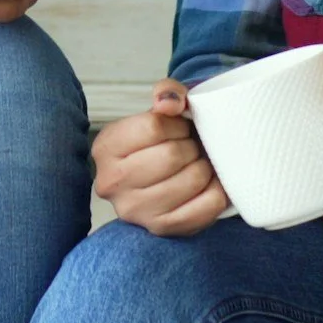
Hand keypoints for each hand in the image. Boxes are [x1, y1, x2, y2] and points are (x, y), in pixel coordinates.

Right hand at [93, 79, 231, 236]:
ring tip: (197, 164)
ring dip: (204, 167)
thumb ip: (166, 93)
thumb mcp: (157, 110)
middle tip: (191, 147)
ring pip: (192, 180)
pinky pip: (207, 206)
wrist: (160, 179)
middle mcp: (112, 182)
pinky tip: (208, 184)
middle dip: (191, 146)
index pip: (154, 126)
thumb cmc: (160, 141)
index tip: (179, 129)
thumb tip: (172, 103)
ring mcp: (135, 210)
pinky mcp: (160, 228)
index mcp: (106, 147)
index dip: (177, 124)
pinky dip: (217, 191)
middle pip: (172, 155)